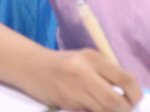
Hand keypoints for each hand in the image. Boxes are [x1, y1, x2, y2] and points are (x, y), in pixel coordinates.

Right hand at [25, 49, 140, 111]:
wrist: (30, 66)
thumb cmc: (63, 63)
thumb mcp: (85, 59)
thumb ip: (107, 72)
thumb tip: (132, 92)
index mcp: (91, 58)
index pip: (125, 80)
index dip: (136, 94)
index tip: (135, 100)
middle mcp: (82, 72)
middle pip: (116, 102)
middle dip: (124, 109)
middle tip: (123, 108)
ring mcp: (72, 89)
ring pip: (104, 111)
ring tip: (104, 106)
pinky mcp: (65, 103)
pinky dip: (92, 111)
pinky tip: (86, 104)